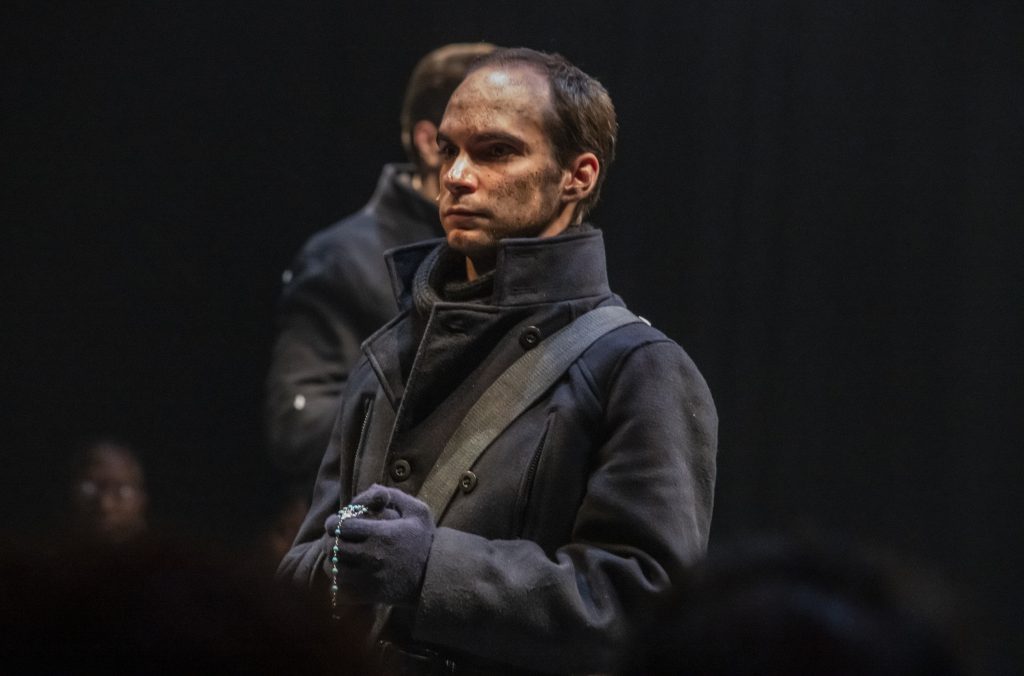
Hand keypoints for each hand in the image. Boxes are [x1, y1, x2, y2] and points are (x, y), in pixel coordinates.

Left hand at [331, 484, 434, 605]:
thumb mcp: (418, 512)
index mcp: (382, 534)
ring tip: (337, 555)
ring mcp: (369, 578)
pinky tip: (345, 573)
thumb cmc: (426, 542)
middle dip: (329, 540)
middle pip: (333, 547)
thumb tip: (373, 488)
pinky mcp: (369, 595)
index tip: (334, 522)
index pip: (342, 527)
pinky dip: (338, 580)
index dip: (333, 522)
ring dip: (332, 560)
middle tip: (332, 538)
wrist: (436, 578)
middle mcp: (372, 557)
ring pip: (334, 569)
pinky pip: (341, 588)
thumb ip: (396, 497)